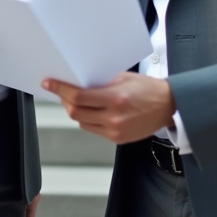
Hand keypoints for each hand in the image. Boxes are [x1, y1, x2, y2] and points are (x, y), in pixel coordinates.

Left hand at [43, 72, 175, 144]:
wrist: (168, 106)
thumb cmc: (148, 89)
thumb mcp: (124, 78)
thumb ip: (101, 81)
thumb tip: (78, 81)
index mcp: (115, 98)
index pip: (78, 96)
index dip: (60, 90)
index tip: (49, 84)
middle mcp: (114, 117)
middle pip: (75, 112)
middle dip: (64, 101)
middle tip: (61, 92)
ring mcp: (115, 131)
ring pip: (82, 122)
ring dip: (75, 111)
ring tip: (76, 101)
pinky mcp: (118, 139)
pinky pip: (94, 129)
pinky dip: (88, 120)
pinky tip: (91, 111)